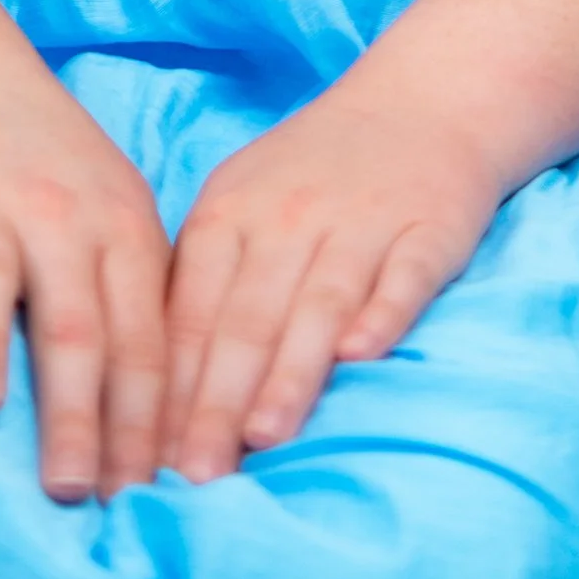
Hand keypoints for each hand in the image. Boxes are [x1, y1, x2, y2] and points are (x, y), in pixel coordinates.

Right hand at [0, 63, 170, 503]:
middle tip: (72, 494)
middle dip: (79, 414)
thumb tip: (170, 440)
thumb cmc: (56, 173)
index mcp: (121, 230)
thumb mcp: (120, 220)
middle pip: (76, 326)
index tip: (144, 499)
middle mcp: (58, 214)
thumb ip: (141, 309)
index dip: (146, 422)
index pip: (145, 340)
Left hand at [161, 77, 506, 481]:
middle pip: (246, 319)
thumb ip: (206, 290)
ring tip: (264, 436)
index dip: (169, 388)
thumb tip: (156, 397)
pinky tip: (364, 354)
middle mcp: (287, 217)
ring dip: (289, 371)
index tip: (150, 460)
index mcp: (228, 213)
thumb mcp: (241, 207)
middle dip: (217, 402)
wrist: (421, 101)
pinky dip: (383, 313)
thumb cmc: (313, 172)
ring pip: (317, 304)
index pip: (191, 312)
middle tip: (195, 477)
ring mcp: (359, 221)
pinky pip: (402, 277)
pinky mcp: (427, 227)